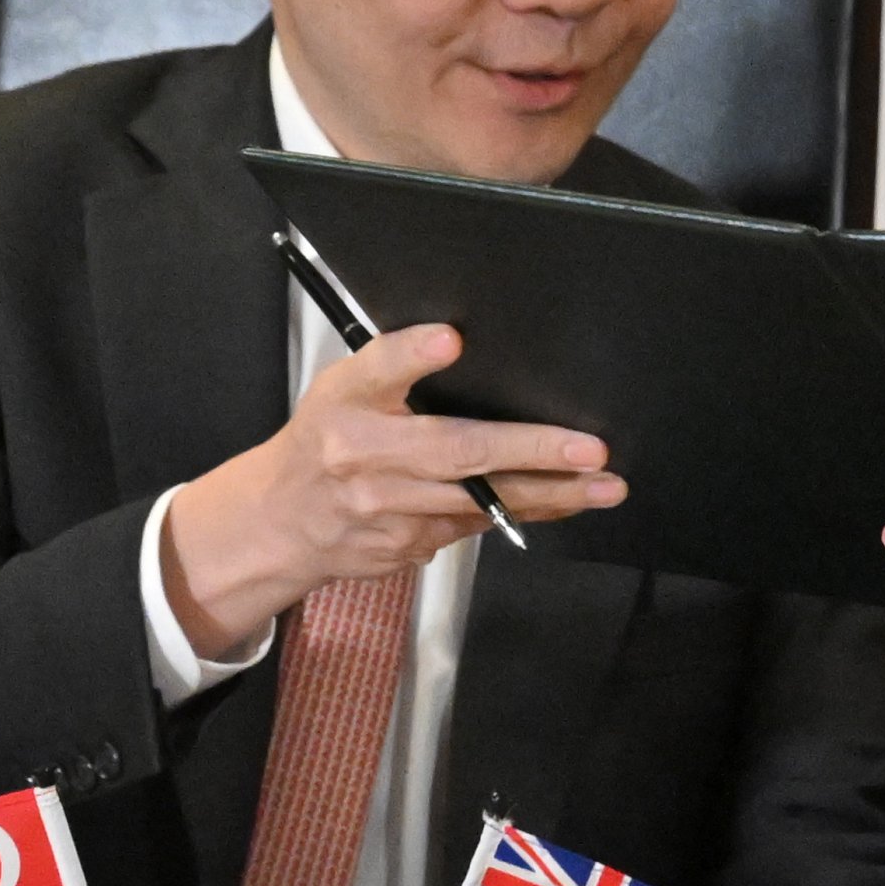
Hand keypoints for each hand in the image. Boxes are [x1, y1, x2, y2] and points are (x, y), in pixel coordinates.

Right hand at [161, 325, 621, 655]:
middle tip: (588, 449)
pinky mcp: (407, 546)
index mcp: (344, 402)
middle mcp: (364, 457)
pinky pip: (477, 525)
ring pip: (480, 500)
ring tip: (604, 484)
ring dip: (550, 493)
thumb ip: (394, 366)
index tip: (450, 339)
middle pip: (454, 451)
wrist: (280, 523)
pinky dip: (526, 512)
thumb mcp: (342, 387)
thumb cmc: (325, 440)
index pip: (376, 370)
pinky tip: (569, 501)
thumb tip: (459, 341)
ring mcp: (387, 510)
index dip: (412, 355)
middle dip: (529, 451)